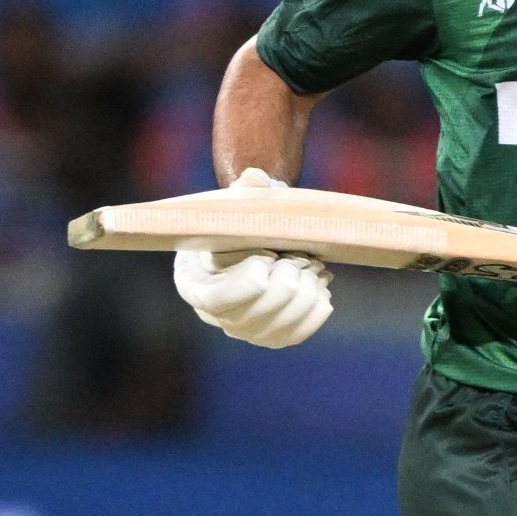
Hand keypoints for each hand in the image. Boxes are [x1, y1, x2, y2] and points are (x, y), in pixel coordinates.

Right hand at [169, 170, 332, 348]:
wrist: (256, 238)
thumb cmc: (239, 219)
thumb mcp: (237, 202)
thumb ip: (245, 191)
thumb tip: (256, 178)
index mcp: (195, 284)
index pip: (216, 299)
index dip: (247, 281)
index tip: (267, 255)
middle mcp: (214, 316)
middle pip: (255, 315)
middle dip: (287, 282)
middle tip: (300, 257)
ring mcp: (243, 330)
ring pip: (281, 326)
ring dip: (305, 293)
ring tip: (314, 267)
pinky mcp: (270, 336)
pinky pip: (296, 335)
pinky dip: (315, 309)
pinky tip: (320, 286)